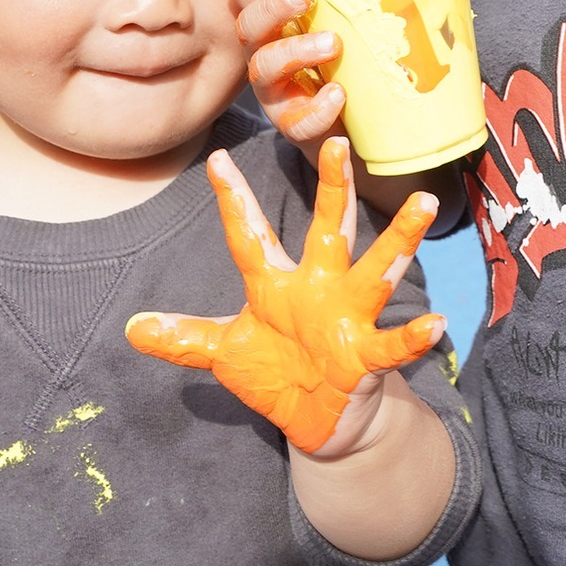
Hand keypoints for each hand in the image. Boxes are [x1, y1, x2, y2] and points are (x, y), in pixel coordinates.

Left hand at [126, 137, 443, 454]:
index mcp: (276, 285)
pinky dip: (414, 335)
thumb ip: (185, 338)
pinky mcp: (365, 359)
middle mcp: (317, 289)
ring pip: (375, 271)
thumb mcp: (226, 353)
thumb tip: (130, 327)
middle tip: (338, 142)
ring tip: (422, 203)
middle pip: (329, 230)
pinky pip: (392, 344)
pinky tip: (436, 323)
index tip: (215, 158)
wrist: (318, 423)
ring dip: (399, 240)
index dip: (232, 200)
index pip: (249, 236)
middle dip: (334, 189)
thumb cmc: (276, 375)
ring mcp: (346, 320)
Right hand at [220, 0, 344, 156]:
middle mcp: (267, 53)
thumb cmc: (350, 67)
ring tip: (332, 44)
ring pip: (265, 68)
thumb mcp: (350, 26)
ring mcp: (276, 92)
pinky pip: (296, 121)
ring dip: (296, 51)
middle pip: (249, 24)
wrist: (360, 131)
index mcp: (277, 24)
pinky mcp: (294, 125)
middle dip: (274, 6)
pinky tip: (338, 94)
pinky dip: (317, 108)